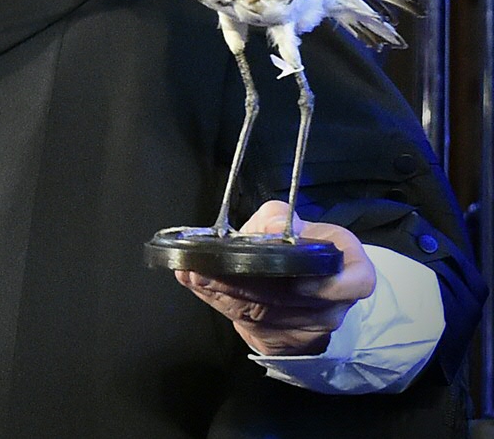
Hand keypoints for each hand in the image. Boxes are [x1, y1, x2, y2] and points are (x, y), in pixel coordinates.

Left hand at [175, 200, 376, 355]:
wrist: (293, 279)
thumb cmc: (294, 241)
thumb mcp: (288, 220)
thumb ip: (278, 217)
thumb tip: (272, 226)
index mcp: (351, 267)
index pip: (357, 282)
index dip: (330, 286)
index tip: (298, 281)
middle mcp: (337, 302)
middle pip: (299, 303)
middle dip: (252, 287)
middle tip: (213, 271)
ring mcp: (314, 325)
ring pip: (272, 316)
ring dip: (230, 297)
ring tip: (197, 276)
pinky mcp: (288, 338)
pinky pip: (255, 325)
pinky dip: (222, 304)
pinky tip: (198, 286)